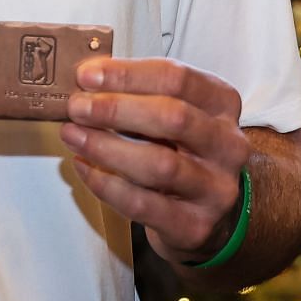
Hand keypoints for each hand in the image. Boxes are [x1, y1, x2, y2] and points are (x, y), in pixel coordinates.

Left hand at [59, 56, 249, 264]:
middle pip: (173, 117)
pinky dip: (106, 185)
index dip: (128, 74)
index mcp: (222, 103)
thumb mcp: (171, 112)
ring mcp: (216, 188)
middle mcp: (228, 144)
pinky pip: (143, 204)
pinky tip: (84, 168)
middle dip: (116, 109)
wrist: (206, 213)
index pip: (177, 78)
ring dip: (106, 147)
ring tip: (72, 136)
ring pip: (159, 164)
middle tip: (77, 107)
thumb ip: (137, 94)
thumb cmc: (180, 150)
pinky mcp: (195, 225)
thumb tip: (85, 81)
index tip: (86, 75)